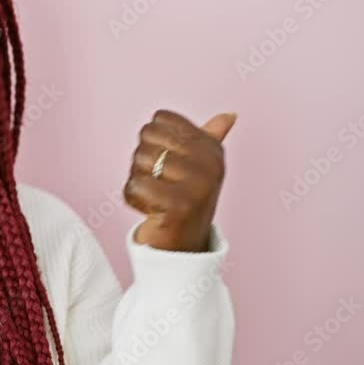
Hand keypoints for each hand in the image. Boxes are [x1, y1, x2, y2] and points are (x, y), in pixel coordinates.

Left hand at [123, 110, 236, 251]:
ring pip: (139, 160)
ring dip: (138, 180)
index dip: (152, 141)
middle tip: (159, 184)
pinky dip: (133, 199)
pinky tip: (150, 210)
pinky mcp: (179, 206)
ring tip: (156, 198)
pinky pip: (134, 186)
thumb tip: (230, 115)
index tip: (168, 165)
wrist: (182, 249)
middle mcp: (210, 164)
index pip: (159, 120)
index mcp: (212, 149)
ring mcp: (198, 185)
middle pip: (147, 137)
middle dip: (143, 161)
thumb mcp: (199, 167)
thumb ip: (209, 139)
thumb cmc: (184, 201)